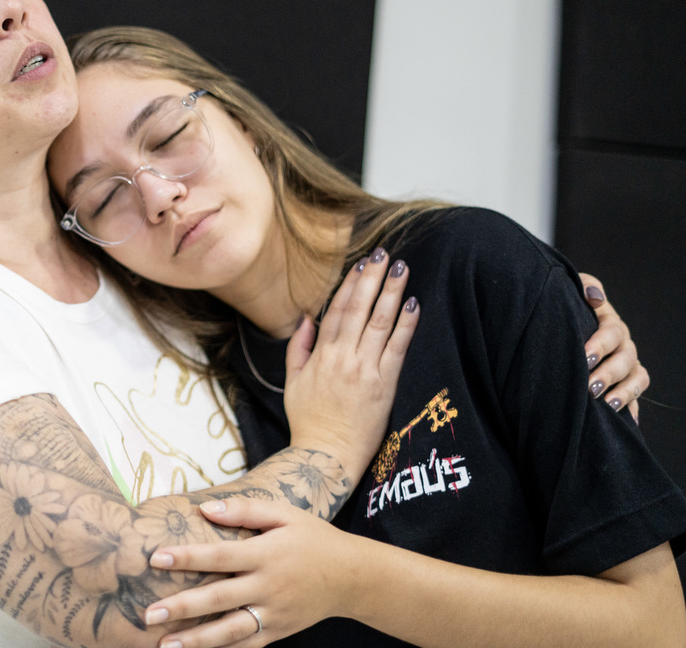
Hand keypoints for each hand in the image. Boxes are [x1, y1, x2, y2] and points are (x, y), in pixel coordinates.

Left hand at [145, 498, 357, 646]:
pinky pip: (247, 645)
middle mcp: (268, 587)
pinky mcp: (278, 632)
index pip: (220, 556)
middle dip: (183, 607)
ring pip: (230, 631)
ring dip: (196, 641)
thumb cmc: (312, 538)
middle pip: (219, 598)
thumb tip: (205, 508)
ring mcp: (274, 614)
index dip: (188, 558)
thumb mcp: (284, 514)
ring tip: (165, 645)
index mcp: (266, 554)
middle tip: (150, 614)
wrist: (352, 577)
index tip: (156, 558)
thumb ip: (244, 510)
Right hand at [284, 249, 418, 479]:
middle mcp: (344, 357)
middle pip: (360, 309)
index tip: (360, 264)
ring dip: (392, 293)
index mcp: (321, 355)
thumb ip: (299, 347)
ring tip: (401, 269)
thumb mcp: (293, 382)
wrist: (326, 455)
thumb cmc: (308, 421)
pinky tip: (414, 304)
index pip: (337, 311)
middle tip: (384, 253)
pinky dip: (406, 325)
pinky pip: (398, 348)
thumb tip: (308, 318)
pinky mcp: (385, 385)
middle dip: (373, 278)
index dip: (350, 285)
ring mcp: (365, 369)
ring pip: (380, 322)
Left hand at [578, 274, 648, 421]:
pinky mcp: (626, 385)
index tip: (584, 357)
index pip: (613, 332)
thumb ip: (585, 286)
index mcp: (610, 323)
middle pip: (626, 359)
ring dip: (623, 393)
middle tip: (589, 387)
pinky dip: (632, 411)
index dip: (600, 344)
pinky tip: (625, 423)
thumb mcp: (571, 291)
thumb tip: (595, 297)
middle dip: (608, 374)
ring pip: (636, 379)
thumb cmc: (564, 308)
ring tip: (606, 405)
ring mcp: (627, 365)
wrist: (561, 326)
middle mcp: (623, 345)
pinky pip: (637, 399)